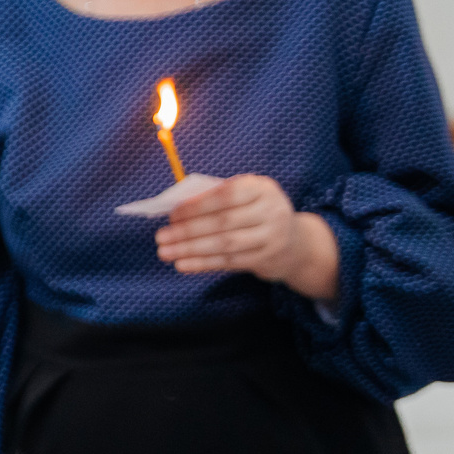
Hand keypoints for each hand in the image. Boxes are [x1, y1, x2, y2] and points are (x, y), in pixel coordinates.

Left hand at [155, 174, 339, 301]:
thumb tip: (173, 209)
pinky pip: (229, 262)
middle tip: (160, 237)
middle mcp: (271, 210)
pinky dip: (202, 264)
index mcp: (261, 188)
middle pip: (223, 222)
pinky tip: (182, 265)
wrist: (293, 242)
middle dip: (187, 231)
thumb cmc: (254, 212)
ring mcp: (272, 236)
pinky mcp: (267, 258)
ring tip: (165, 252)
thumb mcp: (243, 197)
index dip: (197, 205)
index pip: (227, 194)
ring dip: (191, 250)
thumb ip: (215, 198)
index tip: (172, 215)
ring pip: (225, 244)